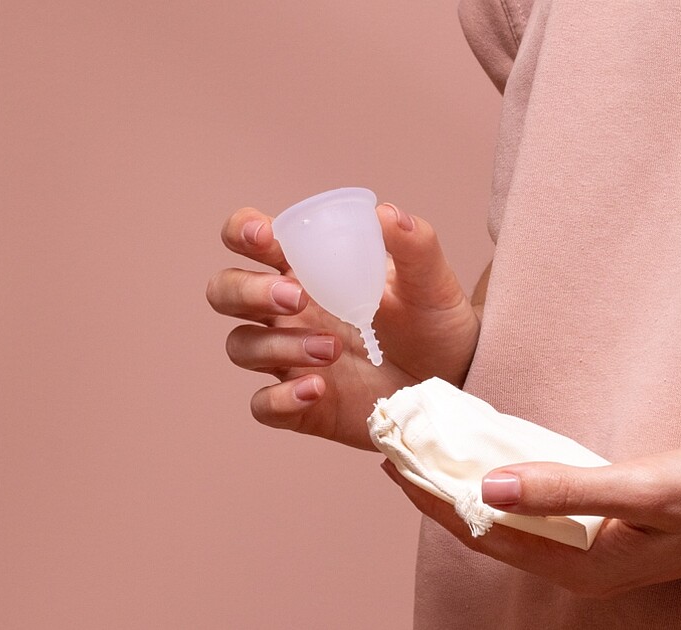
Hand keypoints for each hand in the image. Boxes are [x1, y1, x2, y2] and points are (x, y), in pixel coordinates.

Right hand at [207, 203, 479, 449]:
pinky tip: (317, 389)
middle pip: (225, 292)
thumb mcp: (431, 282)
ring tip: (334, 348)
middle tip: (298, 297)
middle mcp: (288, 312)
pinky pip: (263, 404)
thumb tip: (386, 214)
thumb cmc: (433, 322)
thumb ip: (414, 245)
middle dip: (247, 291)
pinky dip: (280, 397)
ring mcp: (289, 358)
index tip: (265, 238)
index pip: (249, 240)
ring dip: (278, 344)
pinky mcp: (301, 405)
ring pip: (242, 346)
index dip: (242, 232)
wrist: (455, 380)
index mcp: (308, 269)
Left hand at [382, 442, 680, 596]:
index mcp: (580, 565)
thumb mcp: (645, 487)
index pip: (482, 531)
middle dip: (443, 491)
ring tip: (438, 446)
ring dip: (475, 485)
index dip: (433, 496)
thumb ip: (565, 488)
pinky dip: (515, 481)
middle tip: (403, 446)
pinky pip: (546, 507)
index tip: (395, 458)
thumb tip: (485, 486)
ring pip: (516, 517)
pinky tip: (502, 455)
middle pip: (491, 528)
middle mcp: (580, 566)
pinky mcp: (613, 528)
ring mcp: (597, 550)